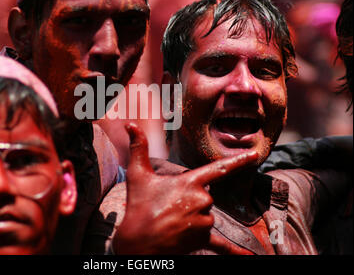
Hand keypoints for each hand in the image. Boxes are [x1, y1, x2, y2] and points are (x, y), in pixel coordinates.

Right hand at [112, 123, 257, 254]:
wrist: (137, 241)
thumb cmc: (138, 206)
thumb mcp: (137, 175)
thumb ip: (138, 147)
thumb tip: (129, 124)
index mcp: (190, 182)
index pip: (219, 168)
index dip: (238, 160)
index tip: (255, 155)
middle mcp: (202, 201)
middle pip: (205, 196)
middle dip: (189, 200)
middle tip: (168, 207)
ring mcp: (204, 221)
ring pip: (206, 215)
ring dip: (193, 217)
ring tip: (172, 222)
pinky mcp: (202, 239)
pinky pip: (222, 245)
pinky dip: (234, 252)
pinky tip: (248, 258)